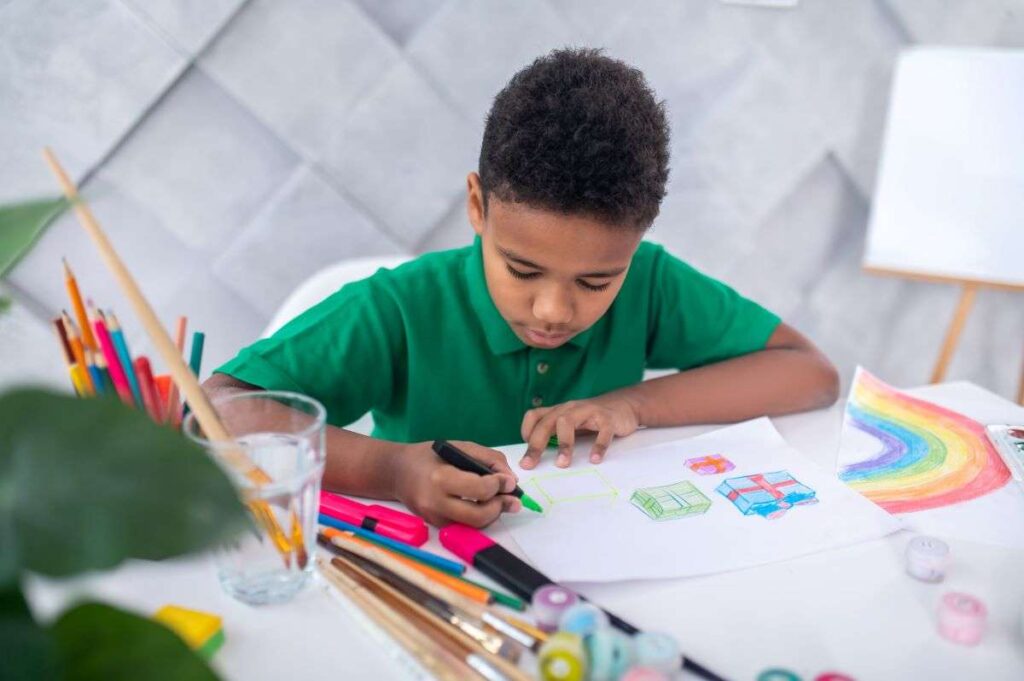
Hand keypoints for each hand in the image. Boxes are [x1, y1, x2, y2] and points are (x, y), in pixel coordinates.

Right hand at [393, 440, 520, 526]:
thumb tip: (511, 480)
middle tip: (510, 498)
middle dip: (499, 507)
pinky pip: (464, 526)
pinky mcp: (435, 526)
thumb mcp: (460, 447)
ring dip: (492, 514)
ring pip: (474, 526)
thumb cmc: (429, 456)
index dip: (499, 485)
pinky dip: (478, 517)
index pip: (478, 489)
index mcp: (440, 478)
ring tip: (498, 500)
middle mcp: (435, 503)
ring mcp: (434, 518)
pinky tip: (481, 504)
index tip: (507, 480)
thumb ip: (489, 459)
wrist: (397, 472)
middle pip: (478, 516)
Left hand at [519, 396, 640, 468]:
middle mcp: (570, 409)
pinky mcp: (608, 418)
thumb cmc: (593, 419)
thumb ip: (556, 435)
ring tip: (562, 464)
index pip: (534, 416)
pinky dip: (598, 446)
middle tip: (530, 464)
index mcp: (559, 411)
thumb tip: (537, 457)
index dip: (526, 432)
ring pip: (568, 422)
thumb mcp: (571, 424)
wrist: (624, 405)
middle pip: (546, 422)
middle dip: (536, 444)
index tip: (526, 453)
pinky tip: (595, 459)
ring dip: (563, 444)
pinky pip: (602, 431)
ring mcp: (588, 411)